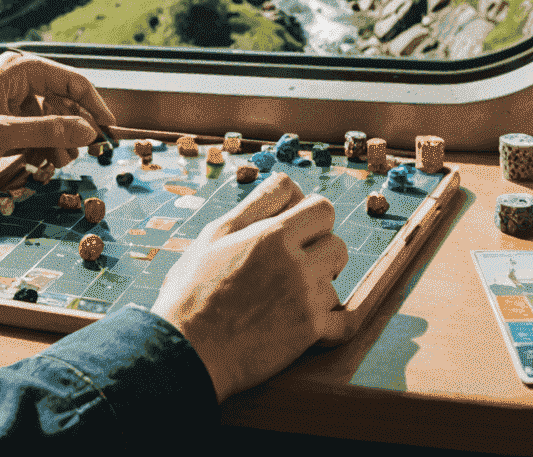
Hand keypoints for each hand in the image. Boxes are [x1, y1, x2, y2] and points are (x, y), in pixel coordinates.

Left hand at [0, 49, 117, 175]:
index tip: (111, 134)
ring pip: (49, 117)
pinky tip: (43, 164)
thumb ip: (47, 130)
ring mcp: (10, 98)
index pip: (72, 82)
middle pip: (63, 100)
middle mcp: (18, 79)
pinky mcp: (2, 118)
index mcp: (19, 70)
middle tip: (86, 157)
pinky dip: (41, 146)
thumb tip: (89, 131)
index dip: (95, 106)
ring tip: (58, 164)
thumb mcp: (1, 134)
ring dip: (58, 140)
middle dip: (75, 127)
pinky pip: (33, 129)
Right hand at [150, 170, 348, 402]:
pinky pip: (344, 323)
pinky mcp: (309, 333)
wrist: (188, 349)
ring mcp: (305, 298)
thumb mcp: (216, 234)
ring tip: (292, 295)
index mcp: (271, 234)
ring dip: (321, 286)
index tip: (295, 228)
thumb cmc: (194, 288)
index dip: (308, 215)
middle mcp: (294, 262)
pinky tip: (311, 324)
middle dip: (320, 248)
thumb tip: (285, 182)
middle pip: (336, 241)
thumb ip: (256, 207)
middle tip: (298, 262)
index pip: (320, 205)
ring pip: (337, 280)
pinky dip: (332, 324)